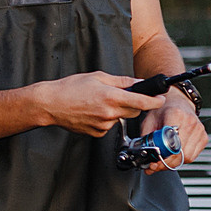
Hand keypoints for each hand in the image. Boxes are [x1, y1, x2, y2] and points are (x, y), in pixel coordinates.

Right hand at [34, 72, 163, 138]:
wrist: (50, 104)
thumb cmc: (70, 87)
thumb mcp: (97, 77)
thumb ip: (121, 81)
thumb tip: (139, 83)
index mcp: (111, 97)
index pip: (142, 102)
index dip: (155, 100)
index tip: (160, 99)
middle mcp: (109, 113)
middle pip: (134, 111)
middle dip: (134, 103)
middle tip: (120, 95)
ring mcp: (104, 125)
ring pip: (121, 118)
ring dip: (117, 111)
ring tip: (98, 102)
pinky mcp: (97, 133)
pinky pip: (109, 125)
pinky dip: (106, 119)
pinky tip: (92, 112)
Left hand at [139, 93, 208, 167]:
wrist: (177, 102)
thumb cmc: (163, 111)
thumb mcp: (149, 121)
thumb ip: (146, 139)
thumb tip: (145, 158)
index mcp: (176, 114)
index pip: (171, 143)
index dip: (162, 157)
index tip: (154, 162)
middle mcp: (191, 122)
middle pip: (180, 153)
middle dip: (166, 163)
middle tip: (155, 166)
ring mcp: (200, 130)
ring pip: (187, 157)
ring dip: (173, 163)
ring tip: (163, 161)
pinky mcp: (204, 137)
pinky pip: (193, 156)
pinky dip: (182, 160)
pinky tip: (173, 156)